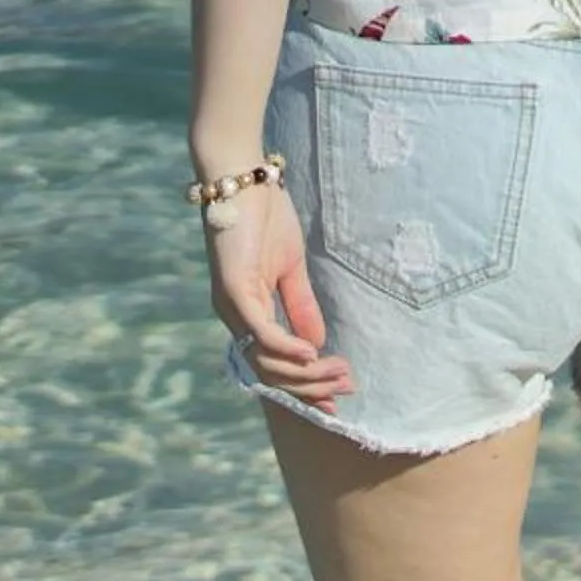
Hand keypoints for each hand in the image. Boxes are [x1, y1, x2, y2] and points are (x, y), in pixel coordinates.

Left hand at [206, 182, 352, 411]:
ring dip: (307, 374)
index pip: (273, 365)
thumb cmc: (265, 218)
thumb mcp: (291, 270)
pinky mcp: (234, 290)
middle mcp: (234, 316)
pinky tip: (313, 355)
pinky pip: (262, 334)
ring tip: (340, 372)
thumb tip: (316, 345)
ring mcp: (232, 306)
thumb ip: (301, 307)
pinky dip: (288, 349)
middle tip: (348, 386)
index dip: (304, 388)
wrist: (242, 180)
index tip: (337, 400)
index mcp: (246, 312)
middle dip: (312, 387)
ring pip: (268, 361)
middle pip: (272, 373)